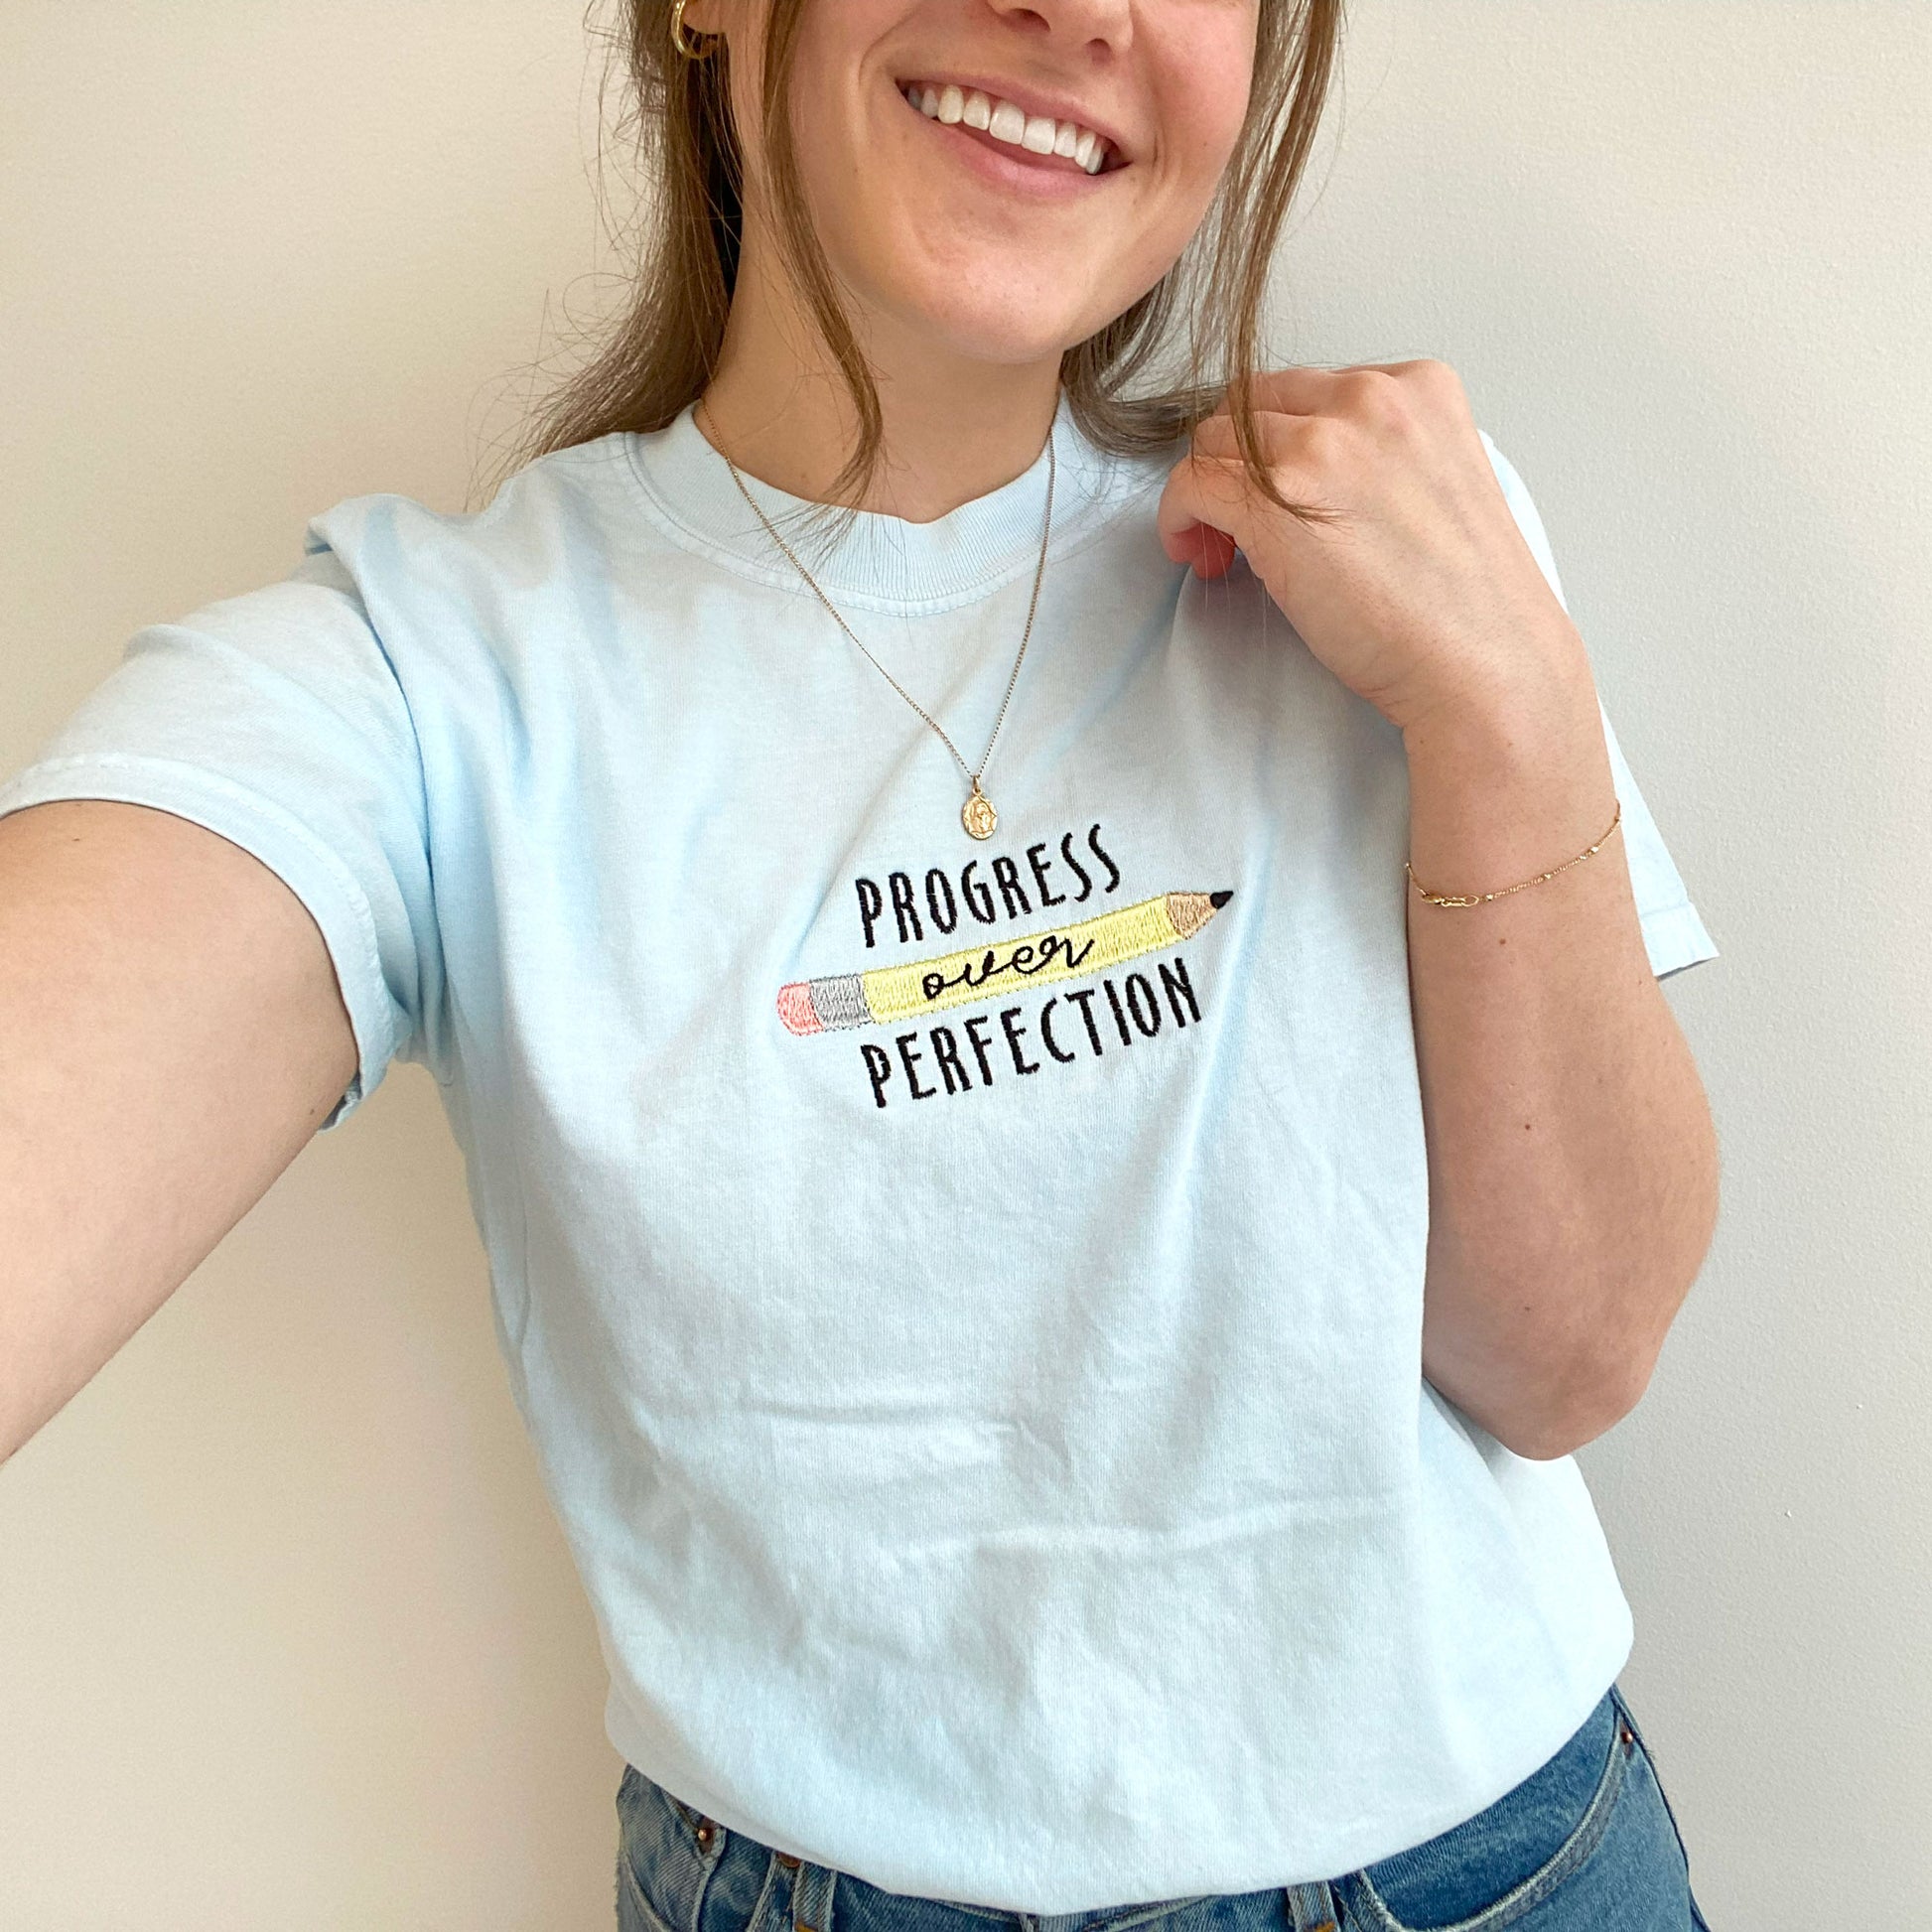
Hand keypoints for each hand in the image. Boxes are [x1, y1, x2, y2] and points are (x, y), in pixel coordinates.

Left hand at [1156, 361, 1589, 734]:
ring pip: (1212, 441)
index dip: (1275, 442)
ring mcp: (1320, 445)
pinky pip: (1190, 484)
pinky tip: (1198, 553)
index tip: (1275, 491)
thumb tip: (1306, 466)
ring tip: (1221, 550)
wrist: (1484, 661)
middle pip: (1250, 407)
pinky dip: (1179, 517)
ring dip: (1205, 493)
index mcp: (1419, 387)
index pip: (1305, 389)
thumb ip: (1380, 452)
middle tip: (1235, 525)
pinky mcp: (1274, 500)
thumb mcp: (1439, 481)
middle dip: (1233, 462)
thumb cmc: (1466, 602)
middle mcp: (1369, 399)